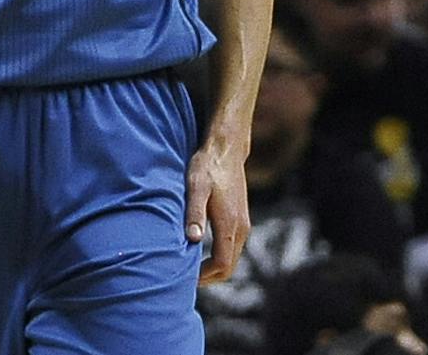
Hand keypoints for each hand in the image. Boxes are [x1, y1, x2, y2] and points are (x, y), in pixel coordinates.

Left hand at [186, 141, 249, 284]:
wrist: (226, 149)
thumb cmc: (207, 167)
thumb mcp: (196, 187)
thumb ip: (194, 213)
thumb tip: (192, 240)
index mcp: (229, 224)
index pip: (221, 264)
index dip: (204, 276)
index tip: (185, 277)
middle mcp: (240, 227)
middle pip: (229, 266)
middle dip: (208, 277)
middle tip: (184, 278)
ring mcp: (243, 223)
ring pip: (231, 257)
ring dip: (213, 267)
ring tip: (189, 266)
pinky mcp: (241, 218)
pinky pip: (231, 247)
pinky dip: (218, 256)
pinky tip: (199, 250)